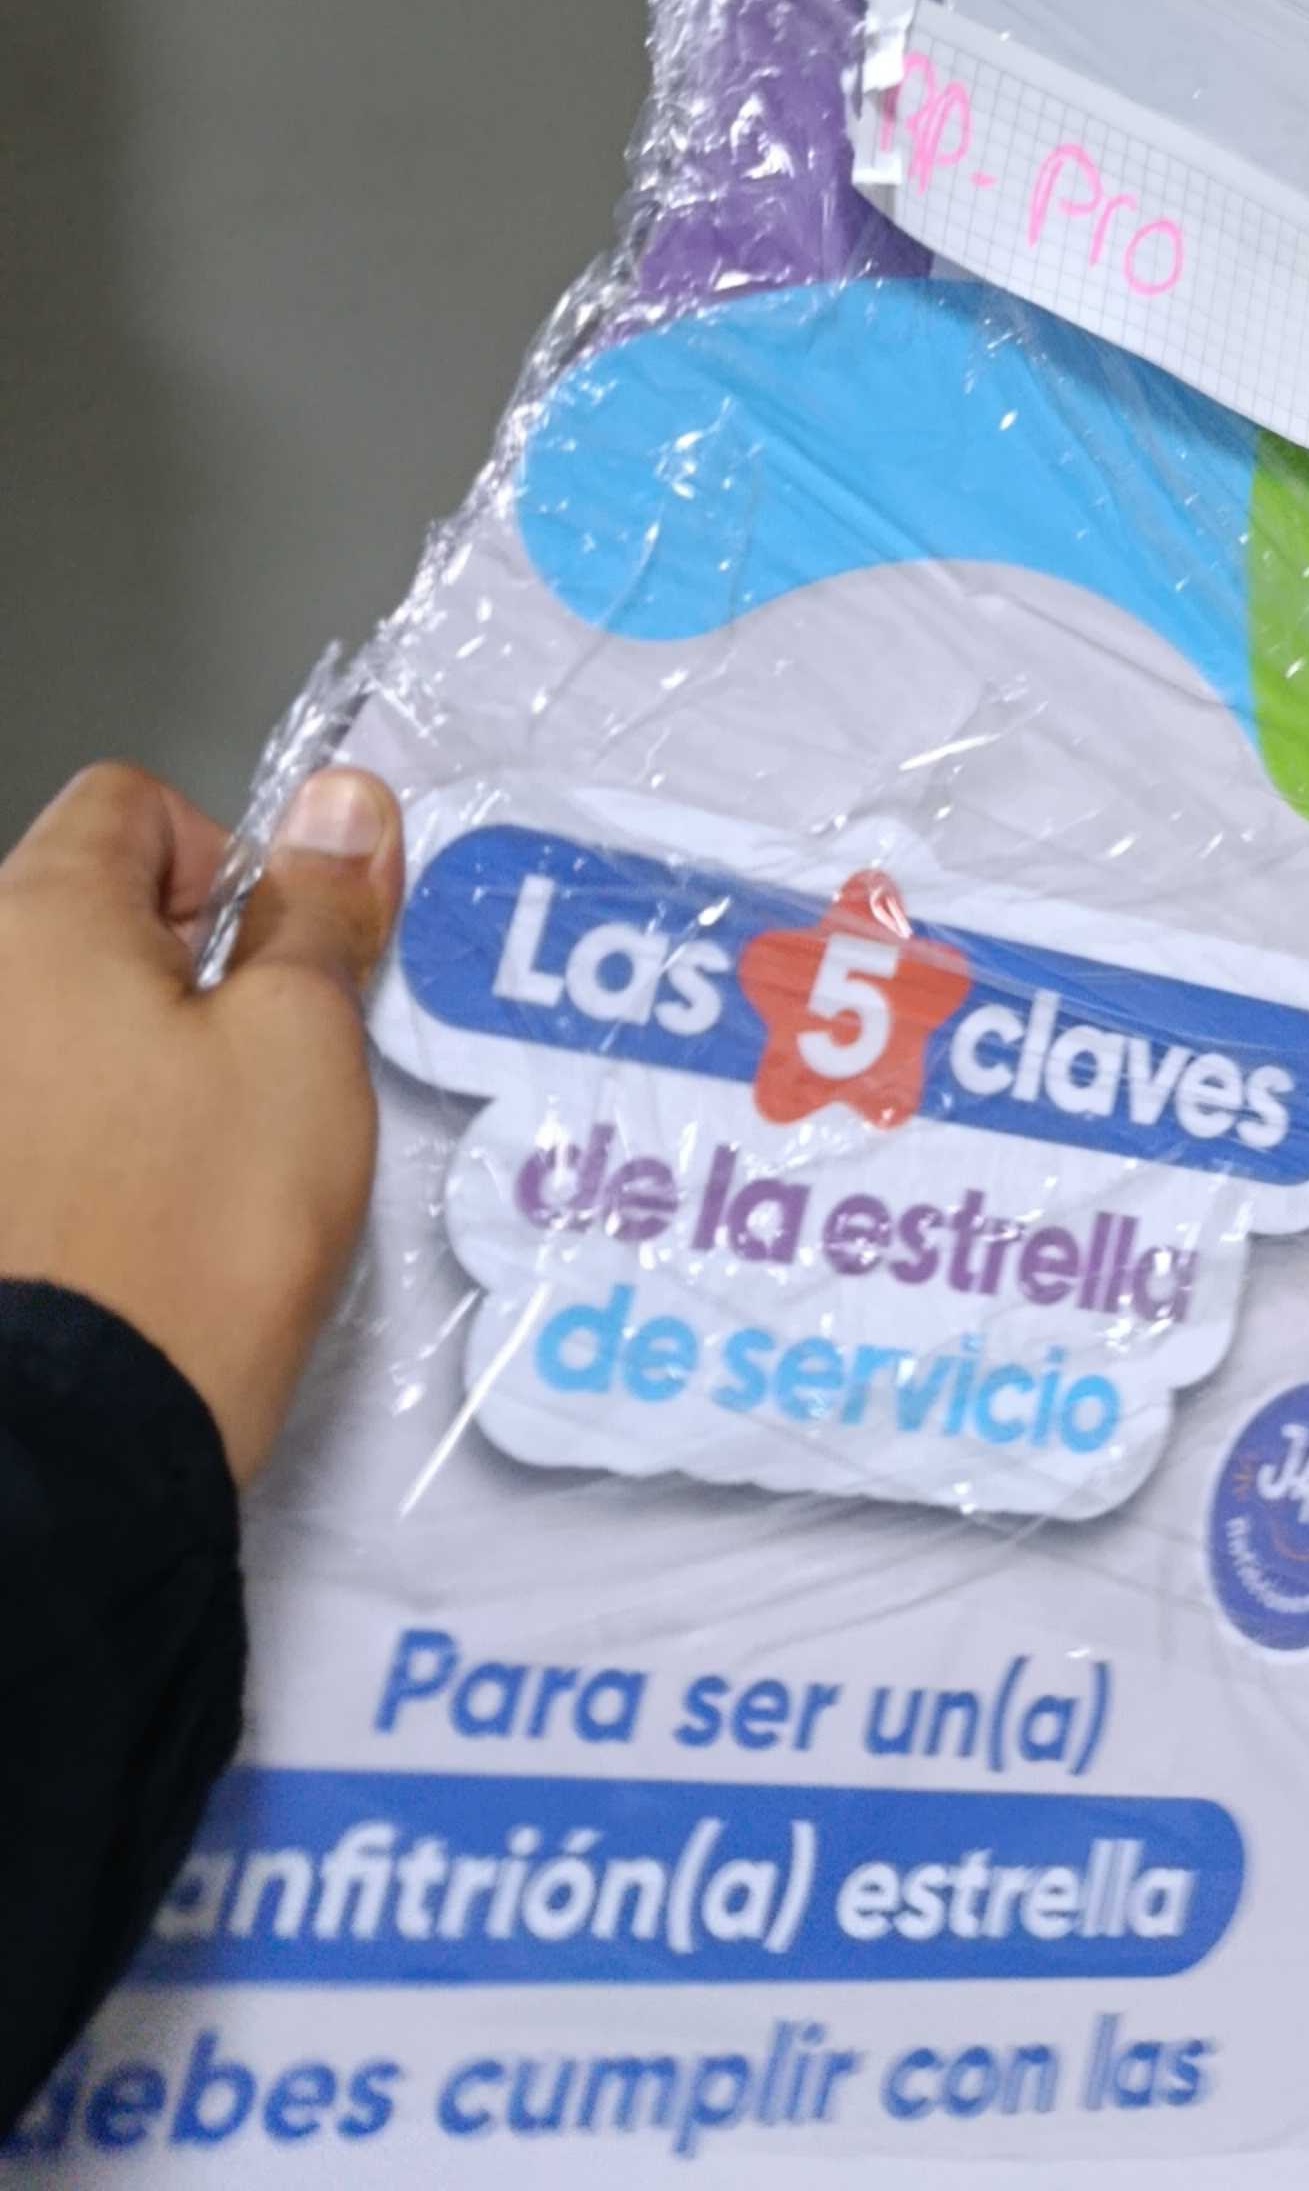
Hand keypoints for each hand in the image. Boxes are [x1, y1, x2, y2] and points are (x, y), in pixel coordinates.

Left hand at [0, 758, 404, 1482]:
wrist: (71, 1447)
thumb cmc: (189, 1235)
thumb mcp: (301, 1045)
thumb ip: (317, 910)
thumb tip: (336, 803)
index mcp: (34, 924)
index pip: (132, 805)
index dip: (227, 863)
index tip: (275, 965)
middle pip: (83, 918)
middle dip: (179, 973)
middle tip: (250, 1077)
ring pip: (54, 1029)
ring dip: (128, 1068)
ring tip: (191, 1171)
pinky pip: (28, 1118)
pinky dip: (78, 1148)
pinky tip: (128, 1228)